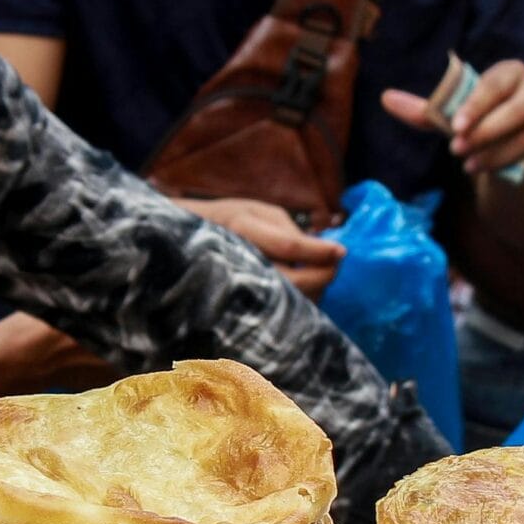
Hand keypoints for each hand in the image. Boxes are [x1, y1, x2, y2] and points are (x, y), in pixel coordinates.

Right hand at [181, 197, 344, 296]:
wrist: (182, 246)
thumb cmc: (225, 221)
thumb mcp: (255, 211)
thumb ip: (287, 229)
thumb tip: (320, 251)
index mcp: (242, 231)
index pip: (289, 246)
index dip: (320, 251)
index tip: (342, 250)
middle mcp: (240, 262)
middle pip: (294, 282)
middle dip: (323, 275)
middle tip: (336, 262)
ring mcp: (239, 289)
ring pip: (290, 301)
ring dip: (314, 289)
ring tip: (320, 271)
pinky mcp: (241, 308)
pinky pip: (279, 311)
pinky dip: (300, 300)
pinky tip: (303, 286)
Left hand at [381, 59, 523, 184]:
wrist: (511, 157)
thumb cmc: (479, 128)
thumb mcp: (451, 120)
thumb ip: (425, 111)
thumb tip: (386, 98)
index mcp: (511, 74)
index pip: (498, 81)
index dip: (478, 103)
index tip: (456, 127)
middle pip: (520, 108)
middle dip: (488, 133)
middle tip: (458, 153)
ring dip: (503, 154)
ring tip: (473, 167)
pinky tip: (518, 176)